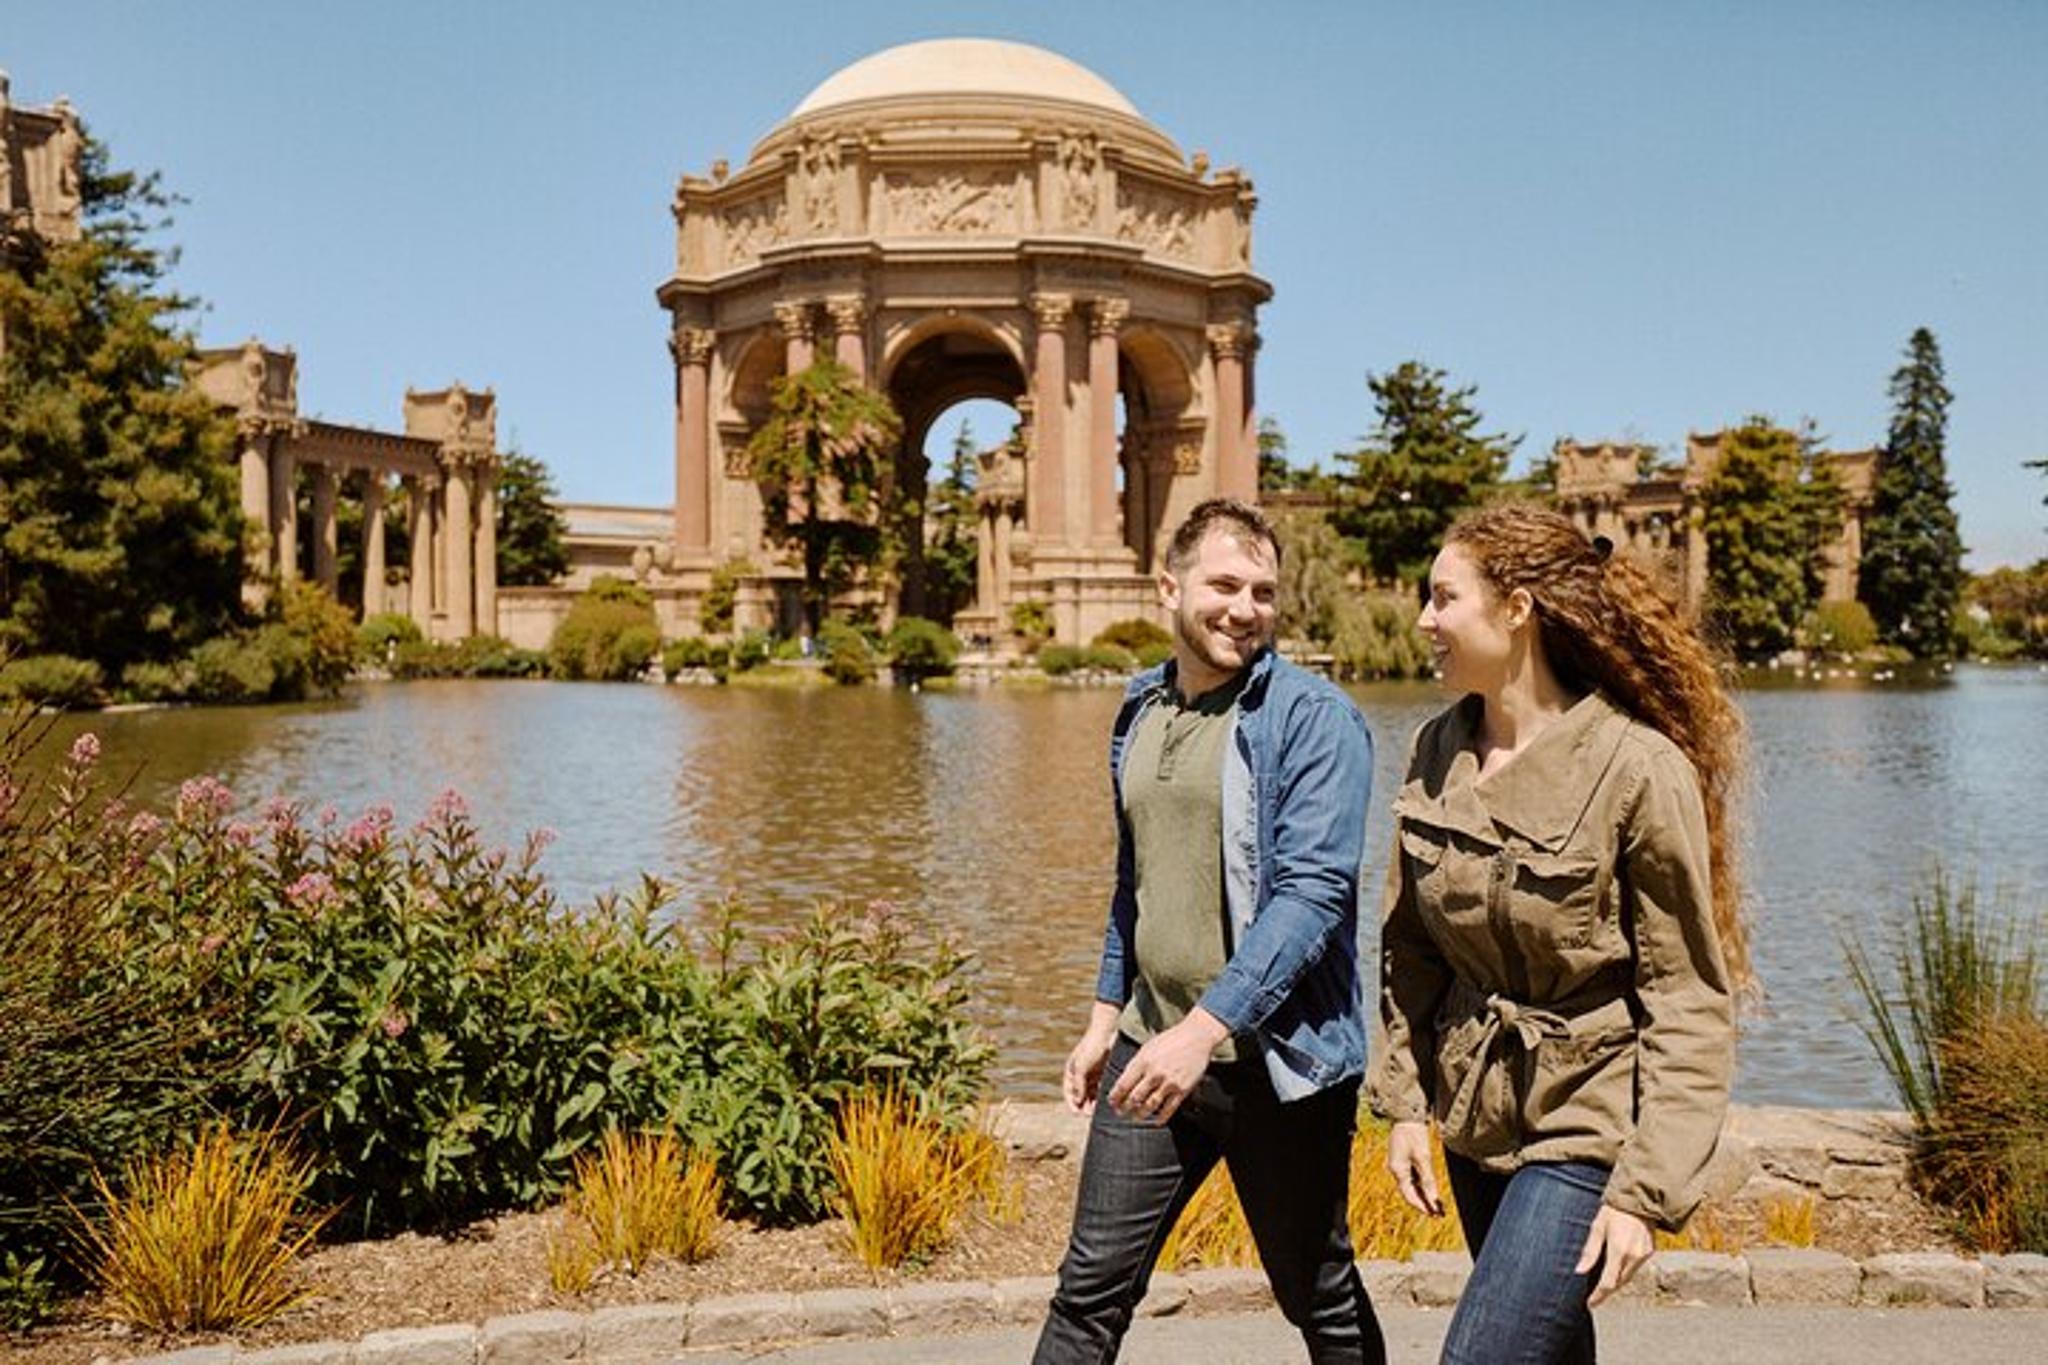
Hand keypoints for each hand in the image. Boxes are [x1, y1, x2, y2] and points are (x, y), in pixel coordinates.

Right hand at [1062, 1002, 1122, 1113]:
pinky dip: (1102, 1096)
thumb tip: (1077, 1101)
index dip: (1072, 1103)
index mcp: (1072, 1071)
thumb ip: (1079, 1084)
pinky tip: (1106, 1102)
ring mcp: (1092, 1074)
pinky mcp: (1103, 1074)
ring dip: (1093, 1103)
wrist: (1107, 1032)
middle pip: (1080, 1095)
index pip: (1069, 1092)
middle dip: (1084, 1105)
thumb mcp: (1082, 1065)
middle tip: (1090, 1115)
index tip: (1077, 1113)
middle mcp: (1081, 1075)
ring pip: (1091, 1094)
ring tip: (1098, 1111)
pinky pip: (1101, 1088)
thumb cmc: (1091, 1046)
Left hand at [1107, 1009, 1227, 1124]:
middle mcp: (1154, 1073)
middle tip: (1120, 1112)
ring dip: (1140, 1114)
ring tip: (1135, 1117)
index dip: (1115, 1097)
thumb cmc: (1170, 1040)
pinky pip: (1169, 1109)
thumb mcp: (1148, 1047)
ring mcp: (1169, 1082)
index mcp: (1143, 1061)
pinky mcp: (1182, 1089)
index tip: (1112, 1102)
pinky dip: (1161, 1117)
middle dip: (1124, 1108)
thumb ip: (1136, 1064)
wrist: (1196, 1037)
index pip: (1123, 1085)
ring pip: (1150, 1106)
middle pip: (1134, 1098)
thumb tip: (1125, 1080)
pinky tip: (1156, 1121)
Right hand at [1385, 1120, 1443, 1216]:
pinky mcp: (1402, 1160)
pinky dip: (1421, 1184)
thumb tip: (1434, 1198)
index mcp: (1398, 1170)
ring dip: (1423, 1194)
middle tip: (1437, 1212)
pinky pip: (1411, 1177)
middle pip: (1409, 1192)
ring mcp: (1398, 1165)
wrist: (1407, 1116)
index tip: (1433, 1214)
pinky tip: (1430, 1189)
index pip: (1409, 1195)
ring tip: (1436, 1204)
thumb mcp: (1423, 1157)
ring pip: (1411, 1185)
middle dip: (1423, 1202)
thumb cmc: (1414, 1134)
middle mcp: (1395, 1170)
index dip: (1422, 1206)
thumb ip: (1428, 1179)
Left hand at [1575, 1205, 1654, 1305]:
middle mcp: (1634, 1256)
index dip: (1599, 1296)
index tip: (1590, 1304)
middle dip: (1606, 1291)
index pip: (1608, 1282)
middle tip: (1594, 1296)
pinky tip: (1616, 1269)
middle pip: (1619, 1282)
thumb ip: (1590, 1251)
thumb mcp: (1597, 1227)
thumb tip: (1579, 1271)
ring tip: (1602, 1285)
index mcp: (1619, 1250)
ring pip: (1628, 1277)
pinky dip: (1625, 1272)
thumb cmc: (1614, 1211)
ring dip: (1616, 1282)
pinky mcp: (1650, 1252)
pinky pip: (1635, 1268)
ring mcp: (1644, 1255)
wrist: (1639, 1199)